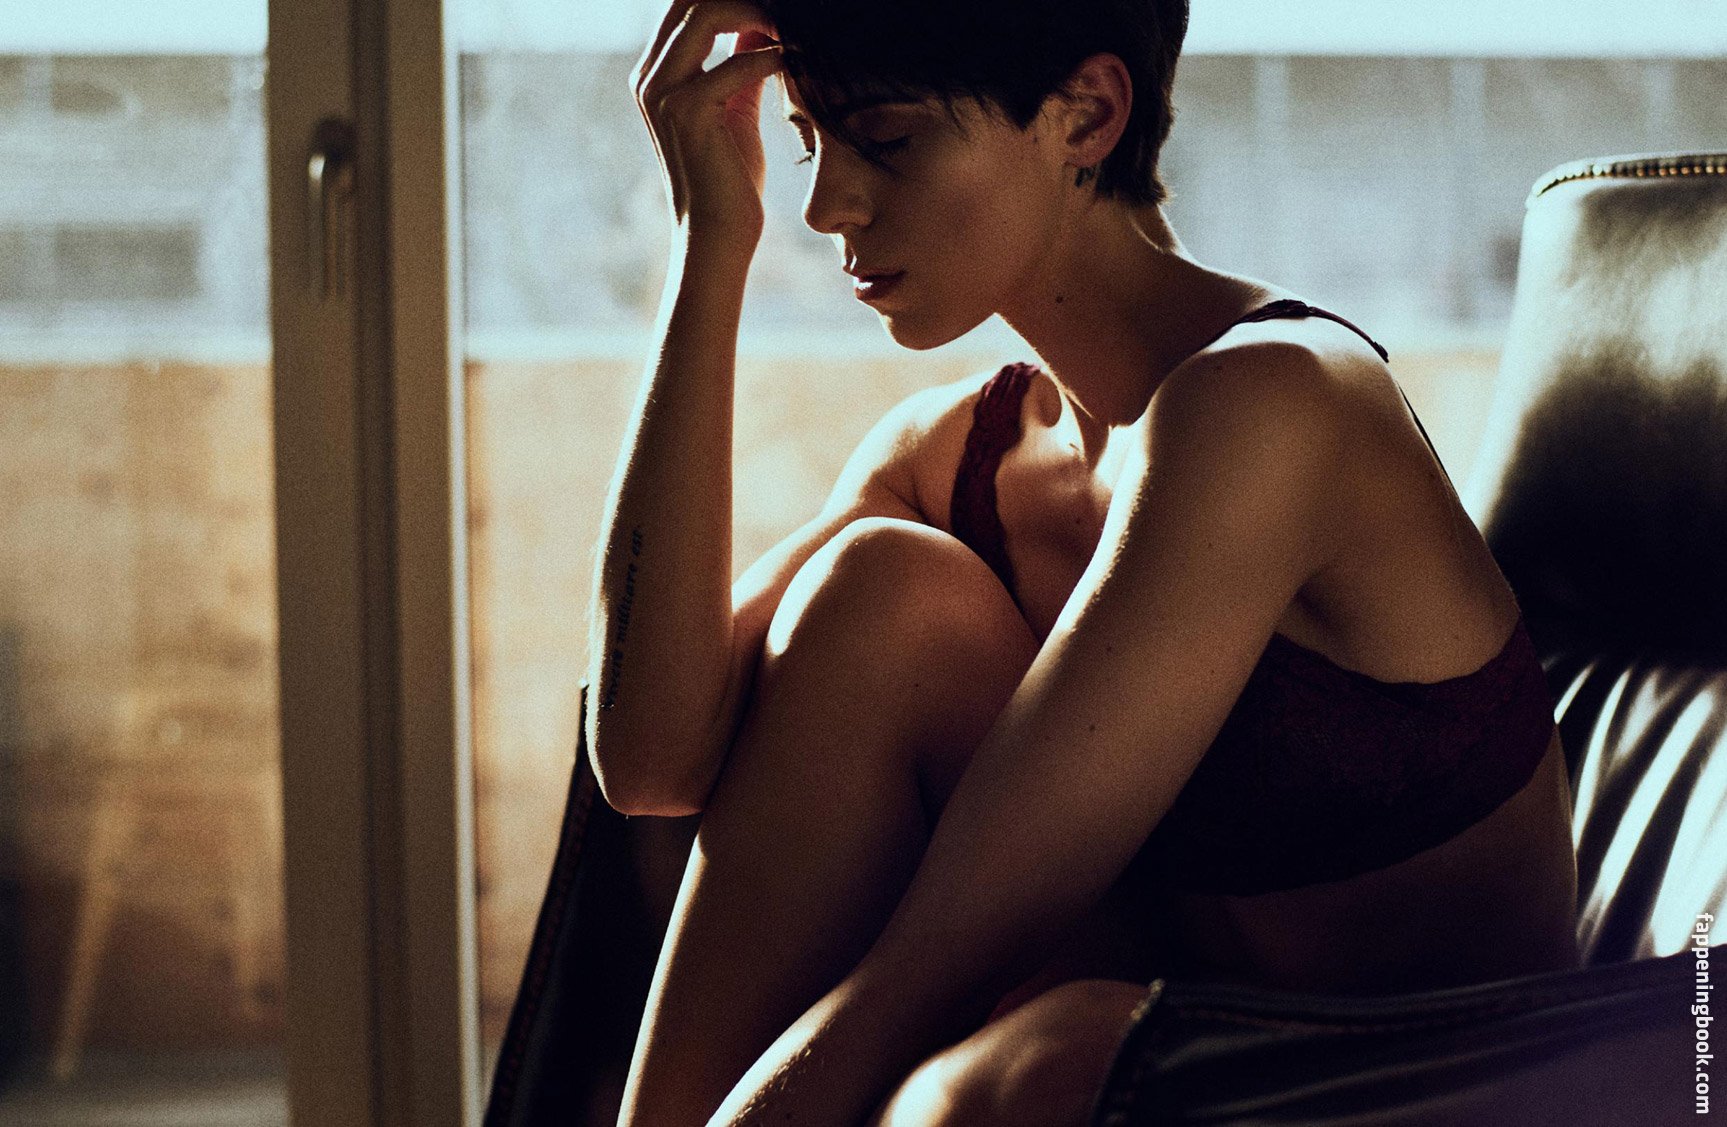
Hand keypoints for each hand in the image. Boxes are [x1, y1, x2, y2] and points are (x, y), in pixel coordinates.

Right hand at [632, 1, 782, 251]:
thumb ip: (742, 61)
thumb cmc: (729, 176)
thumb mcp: (736, 106)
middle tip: (786, 10)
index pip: (688, 5)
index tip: (775, 7)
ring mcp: (662, 92)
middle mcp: (650, 77)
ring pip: (707, 15)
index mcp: (656, 74)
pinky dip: (771, 57)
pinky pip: (734, 64)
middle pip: (693, 0)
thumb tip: (761, 22)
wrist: (717, 233)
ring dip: (757, 13)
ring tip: (792, 26)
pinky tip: (795, 61)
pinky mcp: (687, 112)